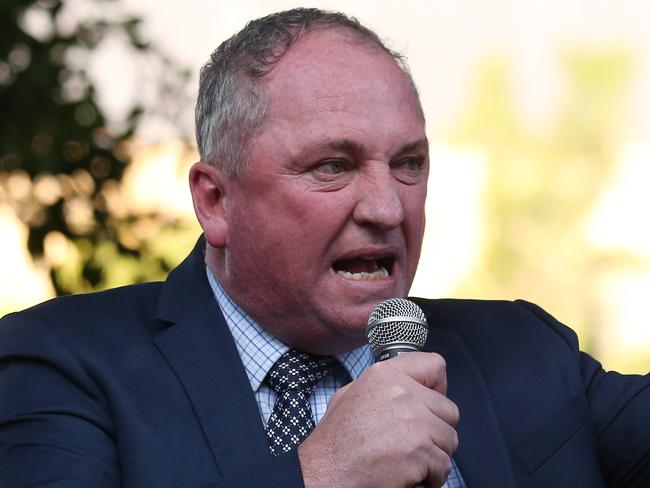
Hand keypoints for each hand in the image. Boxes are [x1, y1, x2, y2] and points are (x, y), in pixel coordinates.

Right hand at [298, 352, 458, 487]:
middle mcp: (403, 393)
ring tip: (411, 458)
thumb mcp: (350, 394)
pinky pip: (444, 465)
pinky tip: (410, 474)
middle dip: (437, 429)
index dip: (437, 387)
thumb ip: (382, 384)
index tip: (430, 402)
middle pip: (449, 410)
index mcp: (385, 375)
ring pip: (450, 439)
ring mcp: (414, 423)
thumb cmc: (335, 440)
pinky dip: (432, 475)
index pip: (435, 365)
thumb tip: (406, 384)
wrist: (325, 473)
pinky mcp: (419, 452)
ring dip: (436, 453)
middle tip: (415, 440)